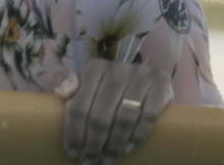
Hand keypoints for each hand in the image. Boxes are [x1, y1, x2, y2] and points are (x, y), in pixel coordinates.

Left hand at [49, 58, 172, 164]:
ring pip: (124, 119)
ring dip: (114, 145)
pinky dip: (138, 135)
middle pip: (100, 116)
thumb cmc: (104, 89)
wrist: (143, 83)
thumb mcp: (82, 82)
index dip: (74, 133)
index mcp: (94, 68)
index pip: (79, 106)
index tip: (73, 152)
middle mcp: (117, 68)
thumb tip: (65, 90)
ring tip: (108, 160)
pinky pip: (148, 115)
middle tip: (90, 161)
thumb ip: (63, 80)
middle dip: (93, 144)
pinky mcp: (161, 83)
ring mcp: (141, 74)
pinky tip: (129, 147)